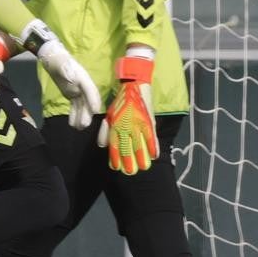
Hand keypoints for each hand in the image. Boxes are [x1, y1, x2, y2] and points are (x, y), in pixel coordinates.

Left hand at [19, 19, 101, 128]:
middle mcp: (84, 86)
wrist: (54, 60)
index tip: (95, 111)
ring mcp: (79, 91)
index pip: (91, 91)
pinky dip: (75, 115)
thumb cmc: (61, 63)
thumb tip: (76, 85)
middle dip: (87, 113)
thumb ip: (71, 76)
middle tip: (84, 125)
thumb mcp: (66, 68)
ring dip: (81, 117)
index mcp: (85, 79)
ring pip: (82, 106)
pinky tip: (72, 124)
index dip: (94, 101)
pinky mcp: (73, 95)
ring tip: (79, 128)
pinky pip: (75, 106)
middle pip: (88, 101)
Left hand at [99, 54, 157, 174]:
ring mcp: (139, 124)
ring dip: (142, 157)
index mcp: (116, 124)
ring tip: (143, 167)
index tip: (116, 167)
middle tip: (131, 172)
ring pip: (140, 144)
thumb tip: (102, 145)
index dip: (115, 157)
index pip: (114, 145)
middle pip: (128, 147)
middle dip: (129, 161)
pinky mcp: (149, 120)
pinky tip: (155, 156)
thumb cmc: (121, 100)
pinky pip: (151, 136)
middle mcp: (126, 125)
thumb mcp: (110, 114)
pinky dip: (153, 146)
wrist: (134, 84)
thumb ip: (106, 131)